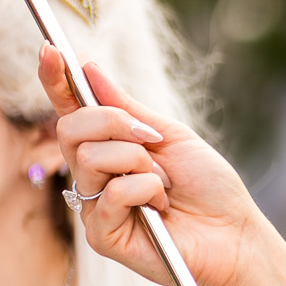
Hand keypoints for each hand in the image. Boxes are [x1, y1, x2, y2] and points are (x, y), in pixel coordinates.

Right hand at [39, 44, 260, 285]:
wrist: (236, 234)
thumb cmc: (209, 187)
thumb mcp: (172, 137)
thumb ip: (128, 109)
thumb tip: (89, 70)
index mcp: (109, 149)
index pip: (72, 112)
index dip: (57, 81)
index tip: (50, 49)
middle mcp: (94, 176)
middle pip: (72, 129)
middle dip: (115, 124)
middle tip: (152, 142)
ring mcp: (93, 207)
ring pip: (89, 159)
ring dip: (139, 163)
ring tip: (164, 185)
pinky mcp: (101, 236)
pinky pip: (109, 194)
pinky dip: (145, 192)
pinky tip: (161, 207)